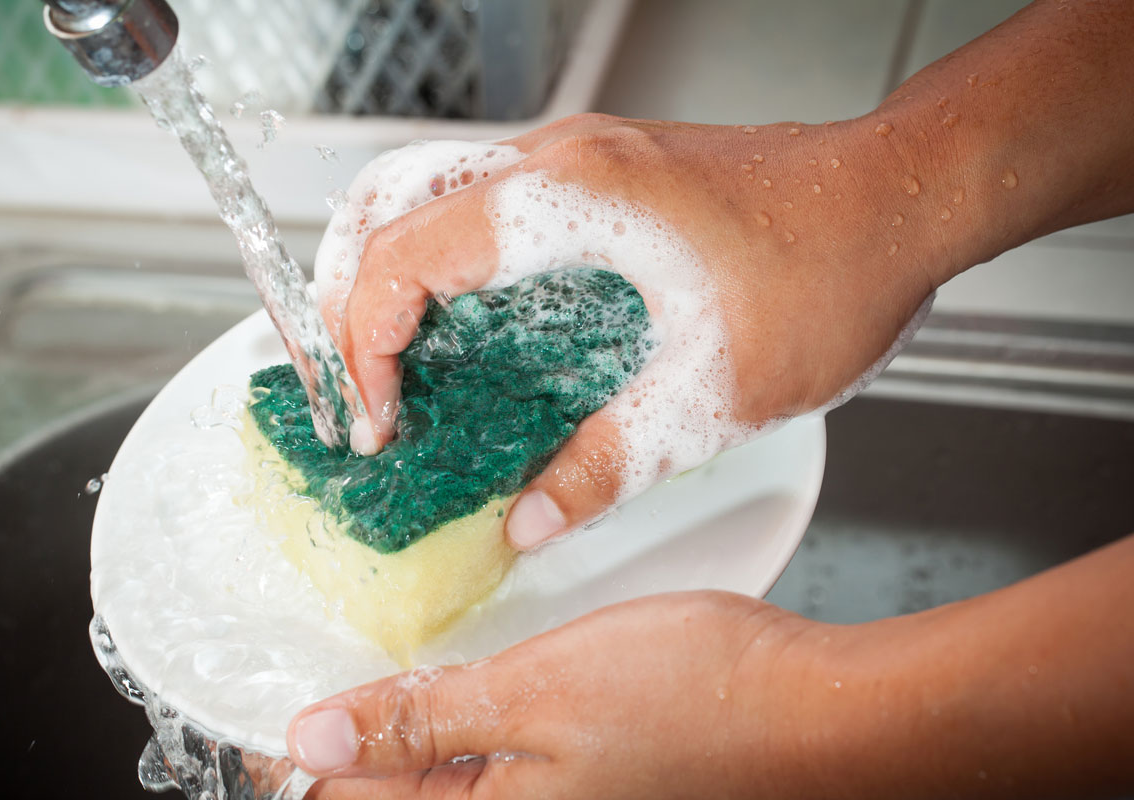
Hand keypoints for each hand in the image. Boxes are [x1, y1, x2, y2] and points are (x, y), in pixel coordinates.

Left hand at [286, 591, 817, 799]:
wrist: (818, 714)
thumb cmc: (696, 700)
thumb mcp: (534, 695)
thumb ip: (420, 722)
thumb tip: (310, 742)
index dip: (304, 759)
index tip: (277, 711)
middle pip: (397, 794)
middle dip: (348, 746)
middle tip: (324, 682)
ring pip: (445, 778)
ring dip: (404, 731)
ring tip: (378, 678)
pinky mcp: (584, 779)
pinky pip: (495, 764)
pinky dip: (461, 725)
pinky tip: (457, 683)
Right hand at [319, 112, 942, 548]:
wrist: (906, 194)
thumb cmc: (830, 270)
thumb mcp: (714, 395)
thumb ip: (608, 463)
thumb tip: (527, 518)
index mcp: (565, 202)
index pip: (401, 258)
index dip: (365, 346)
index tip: (382, 419)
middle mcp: (555, 161)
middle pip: (384, 202)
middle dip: (343, 296)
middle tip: (356, 384)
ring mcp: (575, 156)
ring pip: (423, 188)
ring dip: (386, 269)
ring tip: (388, 357)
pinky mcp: (599, 170)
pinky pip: (478, 198)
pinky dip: (439, 256)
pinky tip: (466, 325)